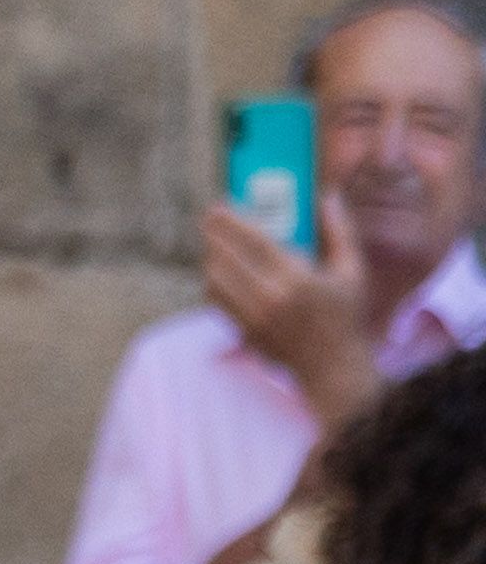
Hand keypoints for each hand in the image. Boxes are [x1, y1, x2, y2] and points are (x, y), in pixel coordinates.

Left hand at [203, 194, 380, 427]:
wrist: (333, 367)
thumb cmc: (345, 316)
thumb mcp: (352, 273)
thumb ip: (340, 232)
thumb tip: (329, 196)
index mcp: (298, 280)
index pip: (254, 241)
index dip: (232, 220)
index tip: (220, 204)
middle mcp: (271, 298)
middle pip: (226, 257)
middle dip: (214, 233)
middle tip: (211, 218)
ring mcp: (253, 317)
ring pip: (214, 277)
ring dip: (211, 256)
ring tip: (215, 243)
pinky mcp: (242, 330)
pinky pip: (215, 299)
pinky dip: (212, 280)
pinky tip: (219, 270)